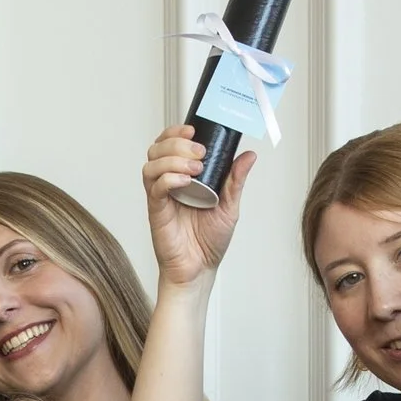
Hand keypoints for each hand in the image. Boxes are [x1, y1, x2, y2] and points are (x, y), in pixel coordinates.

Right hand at [141, 124, 253, 288]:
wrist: (199, 269)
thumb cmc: (209, 241)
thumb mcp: (230, 206)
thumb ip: (235, 180)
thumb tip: (249, 155)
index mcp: (184, 176)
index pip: (171, 144)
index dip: (177, 132)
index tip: (194, 130)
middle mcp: (169, 182)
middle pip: (158, 148)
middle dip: (177, 143)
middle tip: (200, 153)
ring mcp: (161, 196)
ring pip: (152, 163)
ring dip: (172, 159)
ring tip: (194, 169)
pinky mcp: (156, 210)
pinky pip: (154, 187)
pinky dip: (167, 179)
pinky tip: (184, 182)